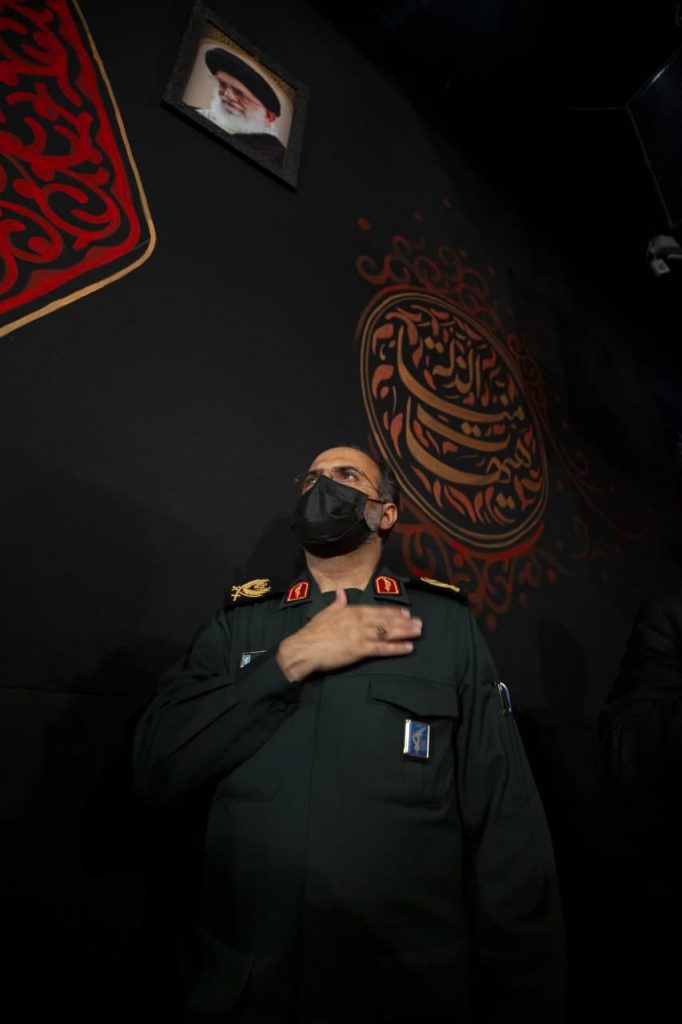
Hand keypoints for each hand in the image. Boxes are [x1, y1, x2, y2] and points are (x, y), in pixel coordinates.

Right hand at [276, 588, 421, 682]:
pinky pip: (382, 649)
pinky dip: (396, 648)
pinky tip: (408, 648)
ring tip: (418, 632)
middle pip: (386, 620)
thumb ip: (337, 602)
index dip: (393, 611)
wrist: (304, 648)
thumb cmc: (313, 631)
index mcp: (351, 610)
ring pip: (387, 632)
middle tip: (420, 623)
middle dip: (404, 621)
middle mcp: (359, 621)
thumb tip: (342, 592)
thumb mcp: (326, 612)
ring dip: (405, 632)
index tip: (406, 612)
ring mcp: (360, 635)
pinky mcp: (359, 650)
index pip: (377, 610)